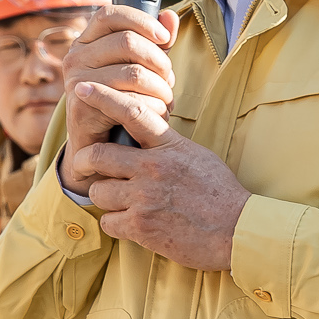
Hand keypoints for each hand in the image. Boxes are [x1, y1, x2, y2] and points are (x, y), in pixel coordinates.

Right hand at [57, 4, 180, 195]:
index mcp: (88, 41)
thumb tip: (170, 16)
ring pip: (134, 73)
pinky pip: (131, 101)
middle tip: (168, 79)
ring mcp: (77, 81)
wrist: (99, 148)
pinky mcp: (82, 106)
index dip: (142, 21)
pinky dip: (154, 108)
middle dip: (159, 61)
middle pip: (128, 42)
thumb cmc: (123, 101)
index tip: (165, 37)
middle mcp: (76, 57)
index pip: (111, 13)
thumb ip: (155, 42)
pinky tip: (157, 114)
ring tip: (166, 100)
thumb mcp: (141, 66)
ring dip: (161, 89)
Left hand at [70, 85, 249, 271]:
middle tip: (84, 166)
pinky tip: (132, 223)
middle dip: (85, 161)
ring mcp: (144, 198)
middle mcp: (152, 168)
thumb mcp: (197, 156)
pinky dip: (116, 224)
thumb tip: (146, 137)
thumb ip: (168, 145)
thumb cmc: (220, 193)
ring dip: (106, 197)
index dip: (104, 98)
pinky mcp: (141, 226)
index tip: (83, 88)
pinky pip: (108, 222)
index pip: (132, 112)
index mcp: (169, 146)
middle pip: (97, 155)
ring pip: (98, 192)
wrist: (236, 229)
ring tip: (121, 202)